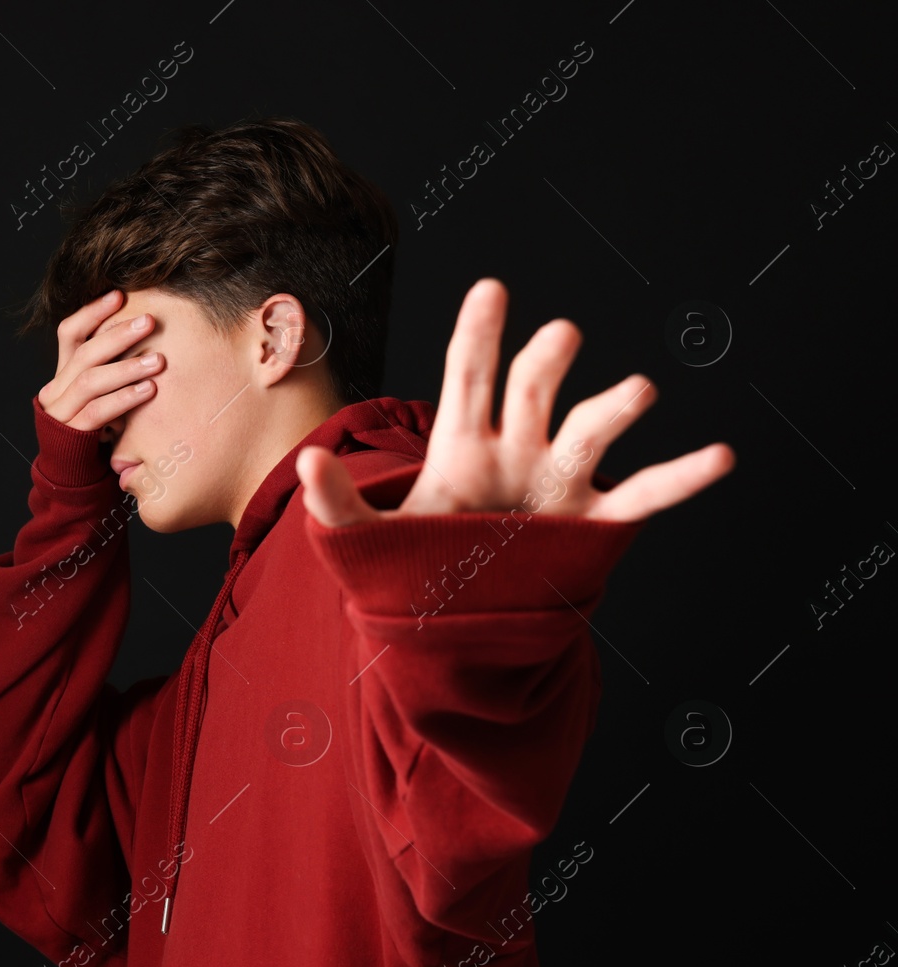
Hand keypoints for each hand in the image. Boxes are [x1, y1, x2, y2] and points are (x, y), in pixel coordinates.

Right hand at [37, 289, 164, 437]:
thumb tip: (142, 333)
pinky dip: (124, 398)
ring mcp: (61, 413)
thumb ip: (108, 369)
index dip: (92, 312)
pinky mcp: (72, 436)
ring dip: (127, 367)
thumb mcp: (98, 395)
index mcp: (61, 374)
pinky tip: (148, 391)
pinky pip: (98, 412)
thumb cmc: (94, 430)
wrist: (72, 476)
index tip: (119, 295)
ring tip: (158, 361)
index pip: (69, 333)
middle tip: (149, 322)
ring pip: (91, 380)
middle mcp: (56, 390)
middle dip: (118, 334)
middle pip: (84, 353)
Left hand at [299, 278, 733, 527]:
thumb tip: (307, 461)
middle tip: (561, 335)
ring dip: (614, 409)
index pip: (467, 378)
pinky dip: (682, 477)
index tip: (492, 288)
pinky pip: (644, 496)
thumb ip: (334, 504)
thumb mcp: (362, 539)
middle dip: (546, 362)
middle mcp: (516, 449)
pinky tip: (720, 456)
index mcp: (460, 444)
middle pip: (533, 391)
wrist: (455, 616)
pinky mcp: (592, 524)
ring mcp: (558, 482)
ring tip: (638, 389)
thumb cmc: (413, 563)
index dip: (477, 337)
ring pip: (591, 432)